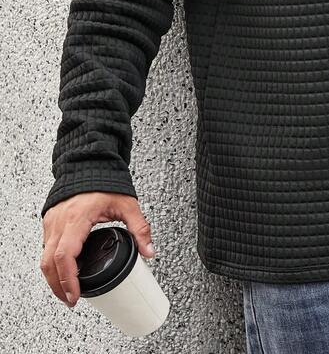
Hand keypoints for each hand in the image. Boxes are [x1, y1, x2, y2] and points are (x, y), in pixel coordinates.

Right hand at [40, 192, 155, 307]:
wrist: (88, 163)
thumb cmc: (105, 181)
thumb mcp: (127, 204)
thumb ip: (140, 228)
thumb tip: (149, 251)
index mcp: (77, 219)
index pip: (64, 256)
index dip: (67, 280)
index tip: (75, 295)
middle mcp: (60, 221)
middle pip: (48, 263)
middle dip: (57, 286)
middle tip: (71, 300)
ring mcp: (52, 221)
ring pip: (43, 257)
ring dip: (53, 277)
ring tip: (68, 290)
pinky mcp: (50, 221)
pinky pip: (46, 247)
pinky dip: (52, 263)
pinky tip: (64, 270)